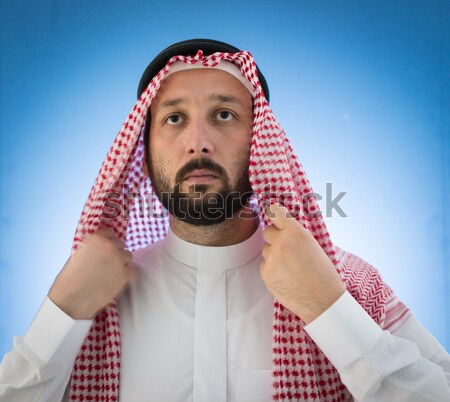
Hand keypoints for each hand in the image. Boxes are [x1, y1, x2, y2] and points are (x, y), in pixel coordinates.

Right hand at [48, 226, 135, 319]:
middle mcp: (109, 246)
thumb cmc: (70, 280)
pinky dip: (126, 275)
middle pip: (120, 245)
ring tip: (109, 274)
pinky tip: (115, 281)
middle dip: (114, 253)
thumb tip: (103, 244)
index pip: (109, 233)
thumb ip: (92, 247)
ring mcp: (119, 260)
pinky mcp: (126, 274)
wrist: (70, 302)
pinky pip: (132, 270)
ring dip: (121, 263)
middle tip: (106, 265)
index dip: (107, 242)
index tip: (104, 250)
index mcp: (96, 238)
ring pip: (127, 256)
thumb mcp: (78, 255)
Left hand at [260, 203, 344, 323]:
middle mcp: (281, 243)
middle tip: (287, 248)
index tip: (270, 210)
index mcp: (296, 232)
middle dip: (275, 237)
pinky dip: (272, 268)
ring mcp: (271, 259)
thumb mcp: (314, 246)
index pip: (276, 213)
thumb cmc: (324, 274)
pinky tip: (286, 276)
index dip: (273, 211)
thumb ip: (296, 234)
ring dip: (274, 254)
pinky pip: (264, 264)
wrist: (323, 301)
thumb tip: (283, 226)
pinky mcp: (266, 274)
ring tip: (290, 266)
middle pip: (268, 231)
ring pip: (266, 249)